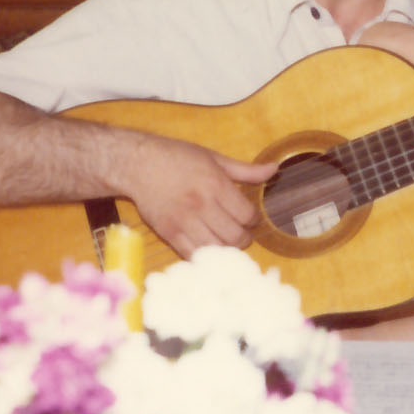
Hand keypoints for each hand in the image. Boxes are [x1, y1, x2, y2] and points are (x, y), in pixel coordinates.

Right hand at [123, 134, 277, 259]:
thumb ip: (246, 169)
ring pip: (216, 249)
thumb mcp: (215, 158)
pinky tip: (209, 247)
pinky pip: (193, 254)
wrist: (139, 164)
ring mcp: (184, 222)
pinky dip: (205, 255)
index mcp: (216, 185)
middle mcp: (202, 205)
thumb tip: (274, 169)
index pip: (247, 215)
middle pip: (235, 236)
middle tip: (241, 233)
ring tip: (227, 241)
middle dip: (244, 238)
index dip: (254, 219)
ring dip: (226, 249)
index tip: (250, 218)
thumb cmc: (178, 157)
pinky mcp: (168, 233)